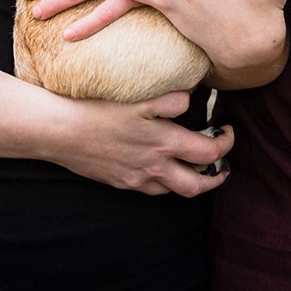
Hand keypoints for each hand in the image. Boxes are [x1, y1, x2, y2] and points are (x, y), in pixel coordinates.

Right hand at [50, 91, 233, 196]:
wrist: (63, 131)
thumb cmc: (99, 109)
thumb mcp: (138, 99)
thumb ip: (169, 100)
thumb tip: (191, 98)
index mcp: (164, 142)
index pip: (209, 152)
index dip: (225, 143)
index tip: (227, 131)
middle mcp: (155, 166)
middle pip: (199, 184)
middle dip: (218, 175)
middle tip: (223, 163)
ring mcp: (138, 178)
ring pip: (177, 191)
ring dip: (194, 182)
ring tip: (199, 169)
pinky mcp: (123, 183)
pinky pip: (153, 190)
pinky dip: (166, 183)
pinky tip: (164, 170)